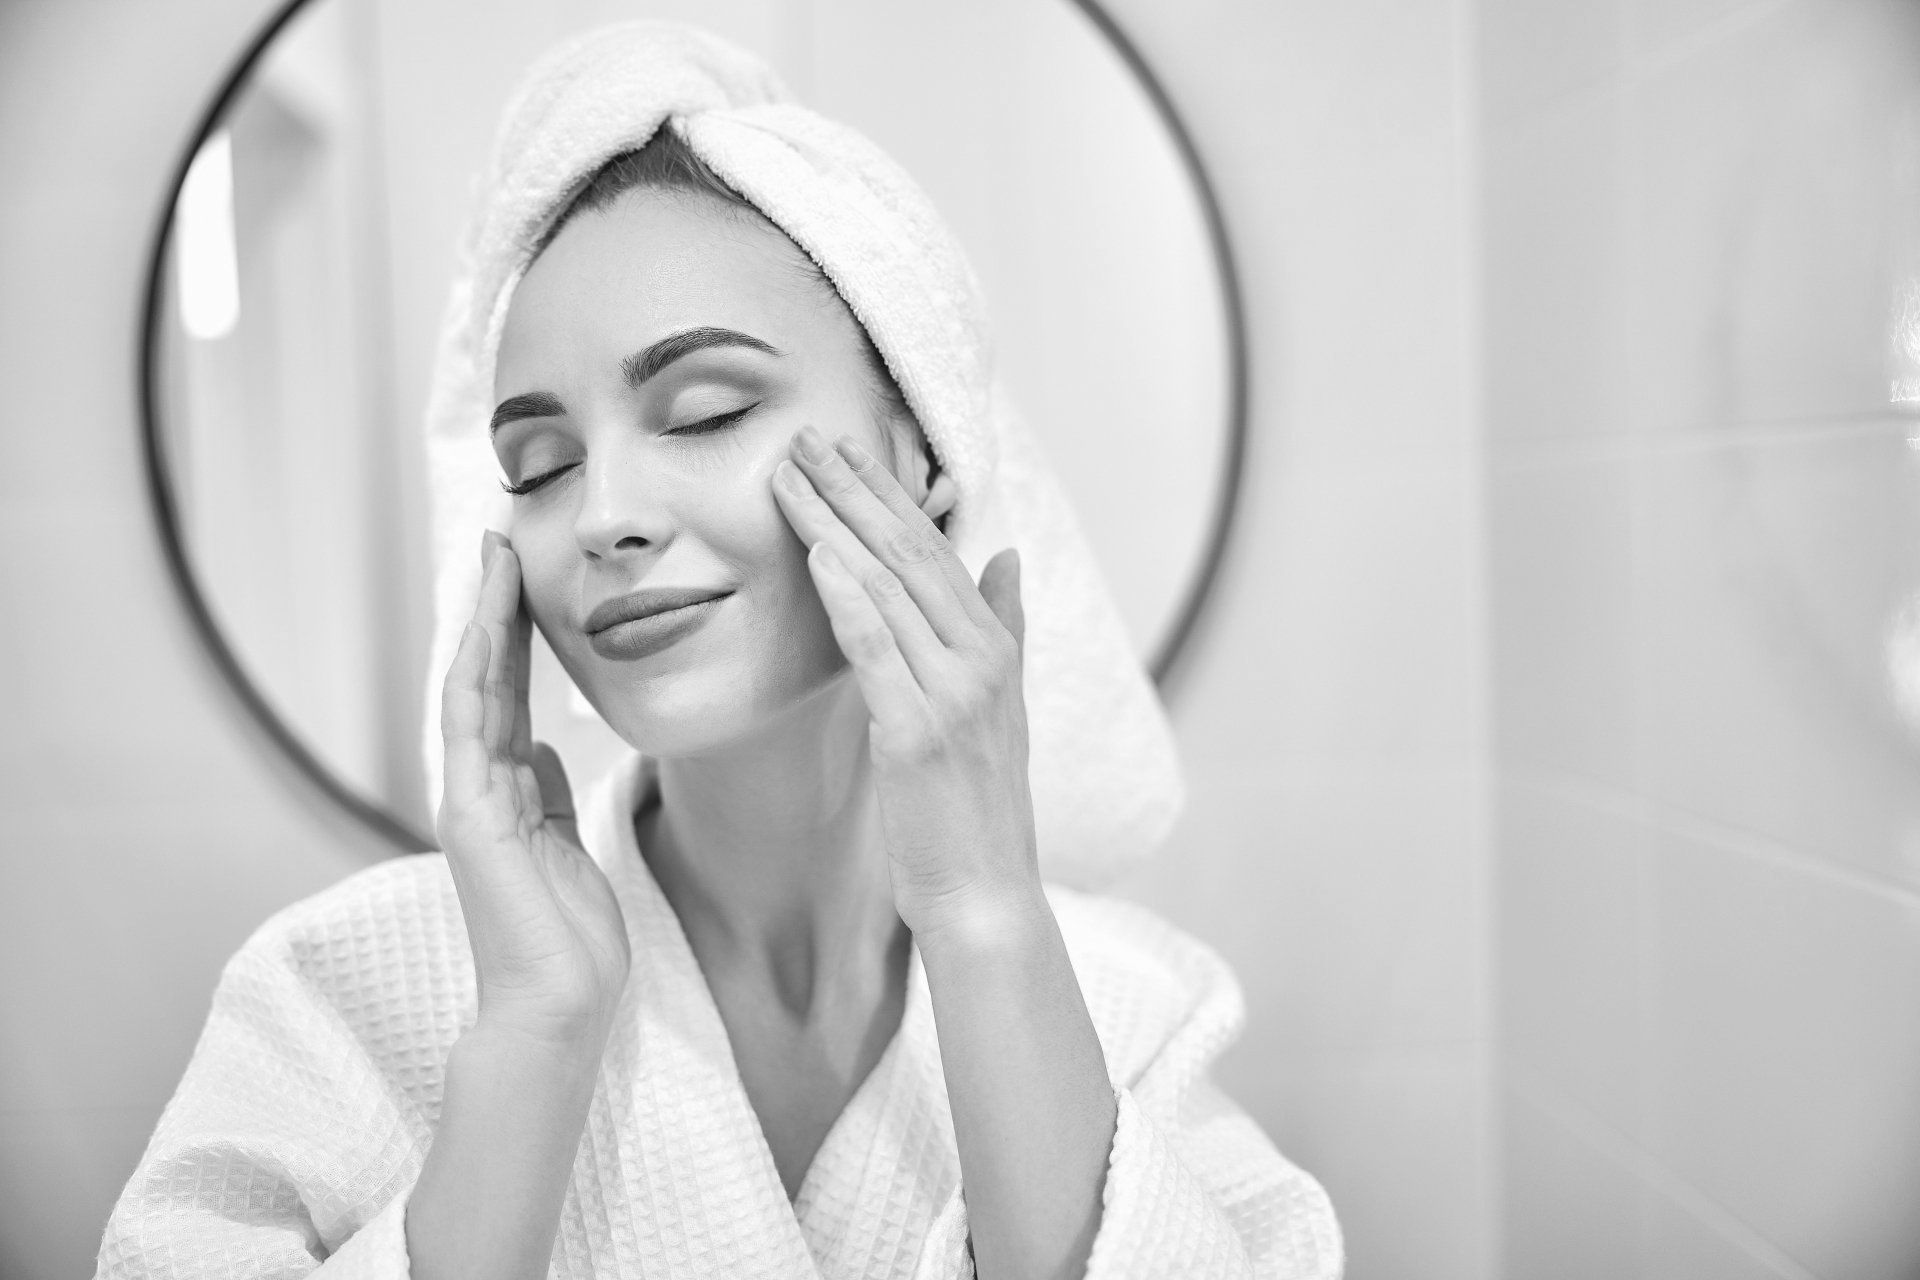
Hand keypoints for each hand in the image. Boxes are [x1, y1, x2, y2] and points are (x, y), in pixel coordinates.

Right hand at [436, 530, 631, 1044]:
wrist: (560, 1003)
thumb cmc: (569, 937)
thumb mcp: (568, 845)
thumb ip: (548, 794)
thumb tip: (540, 747)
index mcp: (508, 791)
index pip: (507, 694)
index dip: (514, 634)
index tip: (524, 577)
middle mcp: (481, 786)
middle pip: (483, 678)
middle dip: (493, 609)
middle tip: (499, 541)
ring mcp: (469, 799)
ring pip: (470, 689)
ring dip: (482, 624)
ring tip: (494, 561)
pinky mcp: (469, 818)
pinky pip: (467, 730)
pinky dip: (472, 676)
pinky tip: (483, 628)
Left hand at [771, 424, 1042, 941]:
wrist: (986, 897)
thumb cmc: (979, 810)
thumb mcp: (1003, 709)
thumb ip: (1002, 627)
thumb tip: (1008, 557)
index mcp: (997, 651)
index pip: (936, 551)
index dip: (888, 494)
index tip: (844, 449)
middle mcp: (982, 661)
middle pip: (910, 552)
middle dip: (854, 488)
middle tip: (805, 436)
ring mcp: (952, 695)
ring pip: (887, 586)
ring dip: (834, 523)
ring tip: (789, 476)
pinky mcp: (916, 734)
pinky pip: (876, 648)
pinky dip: (847, 595)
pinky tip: (816, 552)